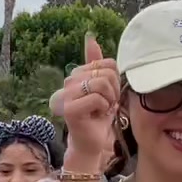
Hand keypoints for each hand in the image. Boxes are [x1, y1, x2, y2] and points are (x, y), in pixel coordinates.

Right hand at [49, 36, 119, 165]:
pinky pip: (97, 98)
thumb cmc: (97, 117)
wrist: (90, 143)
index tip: (109, 96)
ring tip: (102, 110)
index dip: (116, 80)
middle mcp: (68, 82)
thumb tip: (90, 37)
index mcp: (76, 74)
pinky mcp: (69, 109)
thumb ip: (97, 65)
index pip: (107, 64)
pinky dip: (103, 109)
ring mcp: (66, 95)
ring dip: (109, 100)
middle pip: (106, 73)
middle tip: (106, 105)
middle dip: (114, 91)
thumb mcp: (103, 88)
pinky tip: (96, 116)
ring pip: (101, 84)